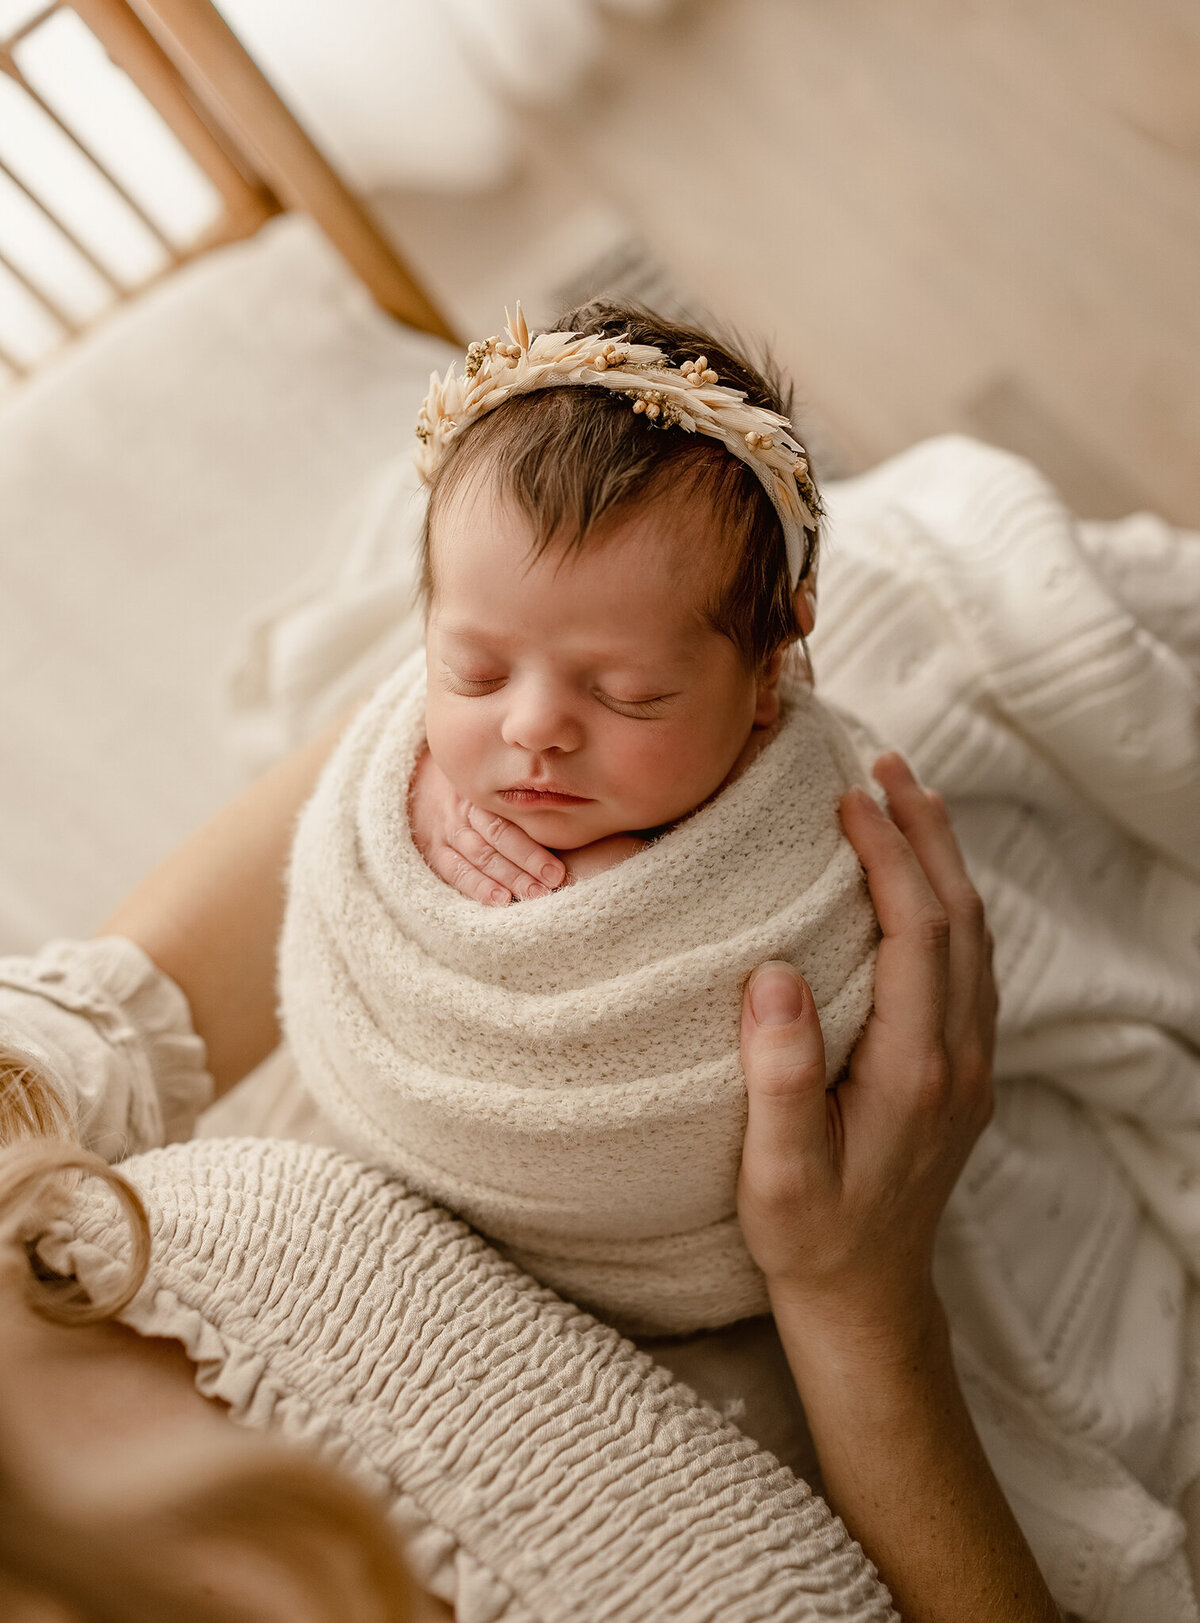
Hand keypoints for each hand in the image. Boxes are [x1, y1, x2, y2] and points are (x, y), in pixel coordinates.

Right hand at [409, 748, 565, 905]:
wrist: (418, 780)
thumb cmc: (474, 785)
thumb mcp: (492, 777)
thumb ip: (521, 792)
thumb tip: (574, 804)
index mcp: (483, 792)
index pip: (509, 823)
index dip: (532, 849)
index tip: (558, 871)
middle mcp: (463, 810)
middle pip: (497, 840)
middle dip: (526, 865)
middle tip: (552, 884)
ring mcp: (446, 831)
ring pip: (479, 856)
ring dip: (507, 878)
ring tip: (532, 895)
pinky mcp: (433, 849)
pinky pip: (454, 870)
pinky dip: (476, 886)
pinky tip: (498, 900)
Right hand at [736, 751, 995, 1338]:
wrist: (868, 1299)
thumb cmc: (810, 1236)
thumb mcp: (778, 1172)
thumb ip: (781, 1077)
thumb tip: (775, 973)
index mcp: (916, 1070)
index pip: (917, 933)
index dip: (889, 856)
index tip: (849, 799)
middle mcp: (958, 1057)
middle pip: (961, 917)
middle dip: (927, 833)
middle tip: (886, 765)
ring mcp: (970, 1063)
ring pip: (975, 937)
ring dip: (944, 861)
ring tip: (906, 800)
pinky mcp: (963, 1070)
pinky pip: (969, 964)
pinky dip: (948, 903)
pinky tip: (921, 883)